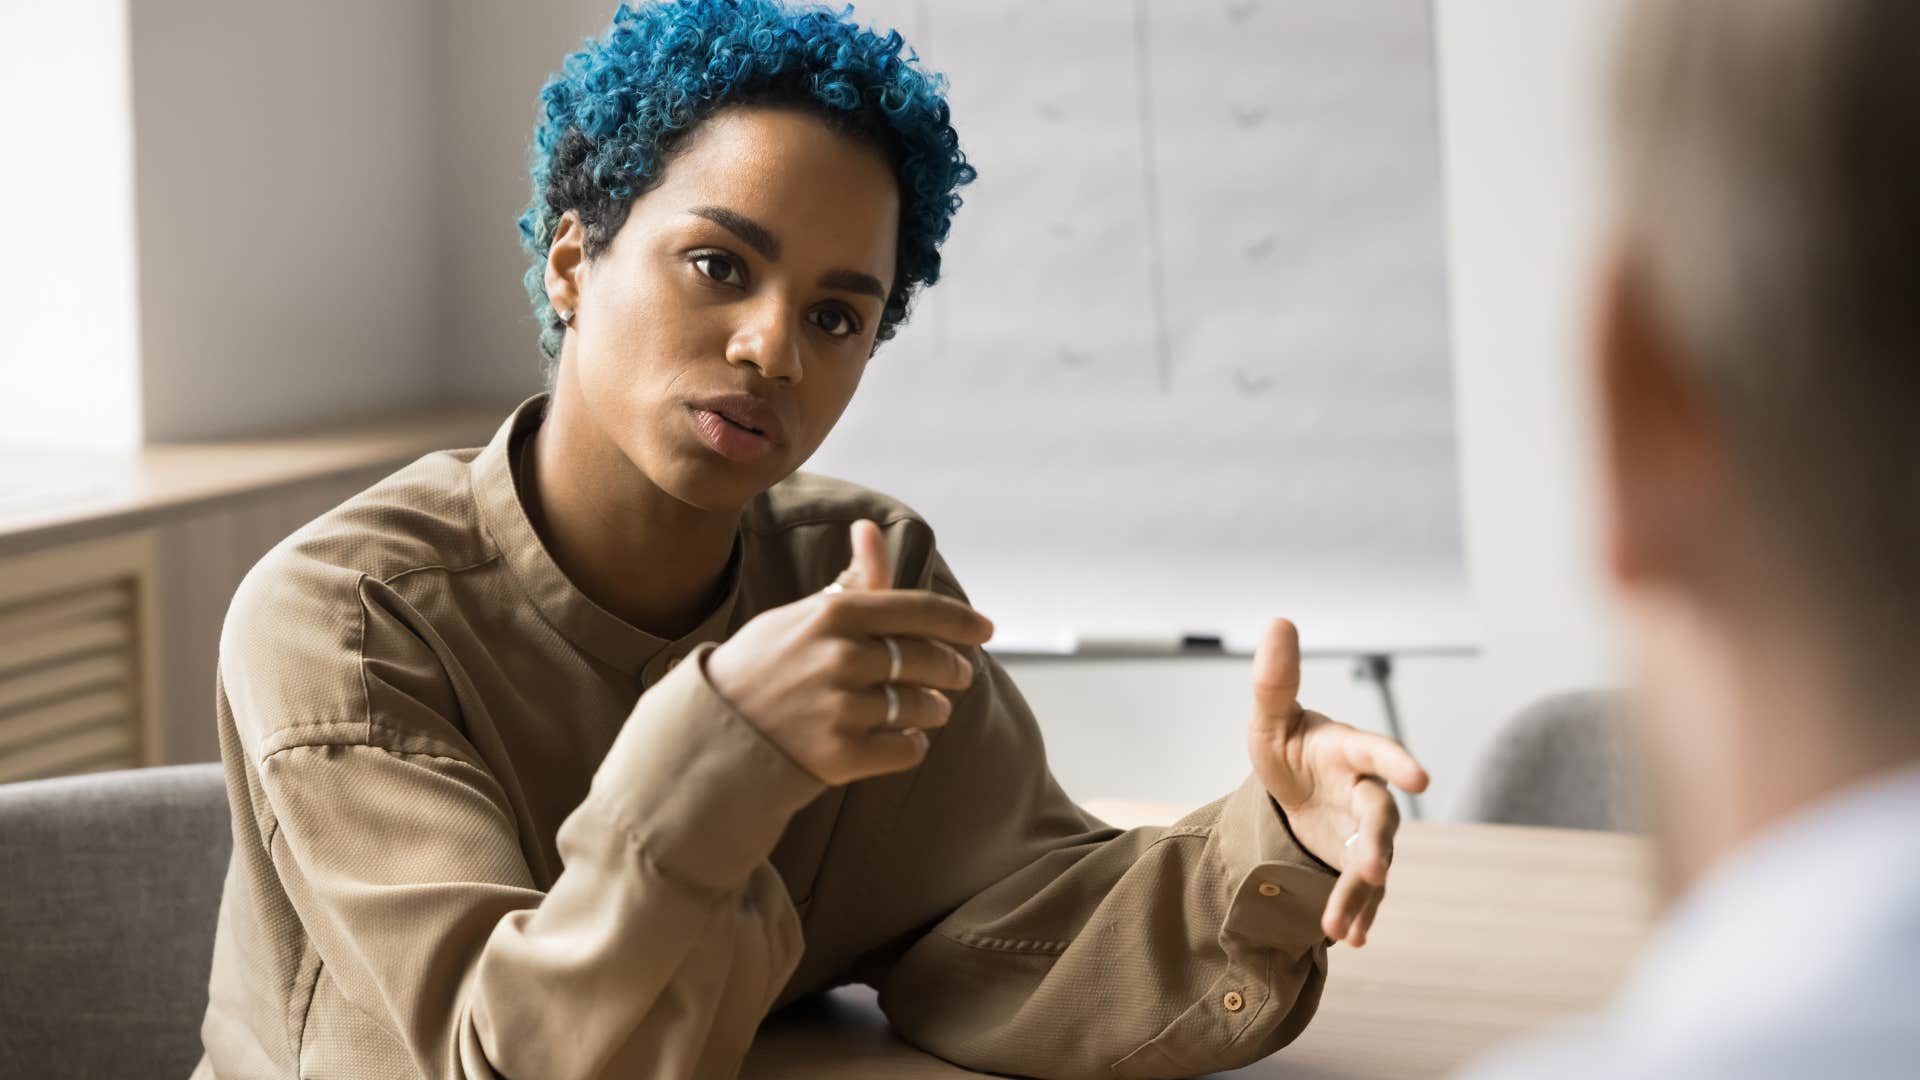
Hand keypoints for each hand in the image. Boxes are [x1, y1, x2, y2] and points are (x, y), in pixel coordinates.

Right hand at [707, 520, 993, 785]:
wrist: (714, 735)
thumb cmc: (765, 666)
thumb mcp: (801, 616)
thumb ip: (850, 582)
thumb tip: (870, 529)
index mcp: (832, 614)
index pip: (918, 610)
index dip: (961, 621)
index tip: (986, 630)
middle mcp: (839, 658)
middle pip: (928, 660)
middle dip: (953, 669)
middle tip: (958, 675)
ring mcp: (840, 708)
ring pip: (922, 707)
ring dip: (934, 708)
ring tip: (930, 707)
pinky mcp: (840, 756)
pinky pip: (907, 749)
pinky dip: (913, 744)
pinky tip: (903, 738)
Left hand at [1245, 619, 1429, 947]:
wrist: (1294, 788)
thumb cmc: (1289, 745)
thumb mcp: (1270, 718)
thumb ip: (1276, 679)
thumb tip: (1278, 620)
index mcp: (1349, 750)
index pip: (1377, 751)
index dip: (1397, 761)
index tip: (1420, 776)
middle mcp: (1367, 791)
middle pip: (1381, 817)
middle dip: (1377, 843)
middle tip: (1373, 869)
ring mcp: (1366, 830)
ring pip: (1375, 860)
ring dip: (1361, 891)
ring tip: (1339, 926)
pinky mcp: (1358, 863)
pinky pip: (1363, 891)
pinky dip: (1357, 913)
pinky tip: (1346, 937)